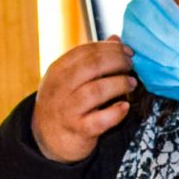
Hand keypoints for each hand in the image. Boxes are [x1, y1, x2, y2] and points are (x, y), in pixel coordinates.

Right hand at [33, 39, 137, 162]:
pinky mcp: (78, 130)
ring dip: (119, 84)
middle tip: (131, 66)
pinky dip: (116, 112)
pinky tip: (125, 107)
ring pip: (97, 91)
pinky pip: (100, 120)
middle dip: (117, 61)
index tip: (128, 51)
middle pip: (92, 66)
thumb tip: (116, 39)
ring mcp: (68, 110)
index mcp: (58, 70)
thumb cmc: (64, 103)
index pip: (86, 51)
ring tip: (131, 84)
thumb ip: (91, 59)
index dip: (110, 48)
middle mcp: (60, 88)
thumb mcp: (69, 79)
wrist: (46, 139)